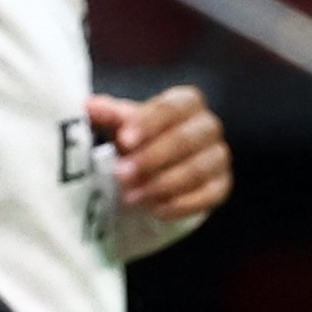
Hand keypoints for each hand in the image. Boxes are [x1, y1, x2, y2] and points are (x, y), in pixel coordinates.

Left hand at [89, 87, 230, 226]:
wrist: (159, 167)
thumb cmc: (141, 138)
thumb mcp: (124, 123)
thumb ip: (110, 115)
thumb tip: (90, 106)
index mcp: (187, 102)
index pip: (172, 108)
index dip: (148, 123)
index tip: (124, 139)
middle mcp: (208, 126)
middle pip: (186, 139)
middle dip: (151, 158)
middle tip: (121, 173)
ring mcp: (218, 157)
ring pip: (197, 170)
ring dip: (161, 185)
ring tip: (130, 196)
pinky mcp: (221, 186)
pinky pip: (207, 197)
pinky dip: (180, 205)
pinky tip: (155, 210)